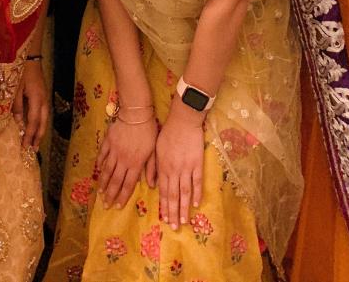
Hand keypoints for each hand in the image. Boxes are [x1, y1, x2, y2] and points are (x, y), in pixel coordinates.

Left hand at [13, 59, 48, 148]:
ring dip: (40, 131)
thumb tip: (18, 123)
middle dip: (38, 137)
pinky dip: (40, 123)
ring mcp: (45, 98)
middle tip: (34, 150)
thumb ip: (17, 106)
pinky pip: (43, 113)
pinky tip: (36, 126)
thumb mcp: (15, 88)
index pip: (33, 122)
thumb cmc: (21, 71)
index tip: (25, 147)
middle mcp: (43, 101)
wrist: (30, 57)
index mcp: (36, 99)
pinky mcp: (43, 95)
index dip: (29, 135)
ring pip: (45, 119)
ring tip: (36, 142)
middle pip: (43, 123)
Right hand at [96, 115, 156, 208]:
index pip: (128, 184)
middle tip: (105, 205)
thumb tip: (152, 185)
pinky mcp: (108, 142)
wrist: (136, 114)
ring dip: (103, 182)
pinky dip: (99, 163)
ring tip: (100, 192)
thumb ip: (152, 169)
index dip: (123, 196)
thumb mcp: (154, 151)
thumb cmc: (149, 132)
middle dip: (110, 194)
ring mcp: (114, 151)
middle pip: (115, 180)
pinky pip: (102, 155)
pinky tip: (97, 170)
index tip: (118, 206)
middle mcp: (123, 160)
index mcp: (135, 164)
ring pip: (106, 170)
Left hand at [155, 100, 204, 228]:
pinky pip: (197, 181)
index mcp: (162, 167)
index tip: (164, 219)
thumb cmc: (167, 133)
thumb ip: (153, 167)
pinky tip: (195, 204)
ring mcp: (186, 167)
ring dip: (184, 207)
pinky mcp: (197, 163)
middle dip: (173, 212)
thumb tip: (151, 184)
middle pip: (173, 195)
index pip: (163, 191)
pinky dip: (196, 193)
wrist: (183, 120)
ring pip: (184, 191)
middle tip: (174, 227)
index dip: (164, 206)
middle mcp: (173, 170)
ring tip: (184, 221)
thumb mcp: (156, 149)